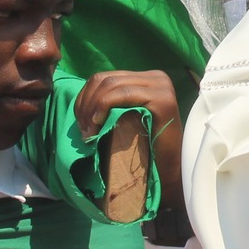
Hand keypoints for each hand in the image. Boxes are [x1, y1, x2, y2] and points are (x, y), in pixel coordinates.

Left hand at [75, 69, 183, 220]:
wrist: (168, 171)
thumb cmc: (143, 148)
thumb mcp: (124, 118)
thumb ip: (111, 103)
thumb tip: (81, 100)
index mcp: (147, 79)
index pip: (105, 77)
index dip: (85, 98)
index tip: (80, 123)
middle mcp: (156, 77)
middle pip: (105, 79)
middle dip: (86, 104)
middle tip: (83, 131)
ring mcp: (161, 86)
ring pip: (110, 85)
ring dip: (92, 109)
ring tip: (89, 132)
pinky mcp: (162, 99)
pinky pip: (122, 95)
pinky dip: (103, 107)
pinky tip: (98, 126)